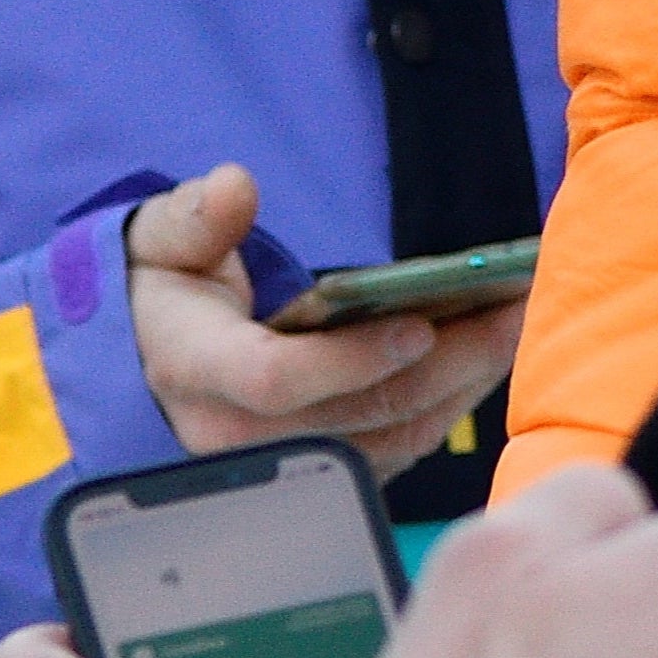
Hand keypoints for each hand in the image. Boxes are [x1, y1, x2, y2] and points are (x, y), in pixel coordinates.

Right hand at [129, 166, 520, 479]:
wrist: (144, 360)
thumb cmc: (161, 292)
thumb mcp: (158, 241)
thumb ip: (194, 219)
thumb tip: (233, 187)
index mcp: (194, 368)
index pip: (276, 382)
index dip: (352, 361)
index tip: (418, 324)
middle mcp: (234, 434)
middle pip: (357, 416)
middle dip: (444, 364)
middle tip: (510, 310)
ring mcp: (279, 463)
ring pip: (388, 439)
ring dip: (460, 386)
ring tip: (513, 324)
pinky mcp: (316, 470)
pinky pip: (395, 451)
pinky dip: (445, 408)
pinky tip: (483, 358)